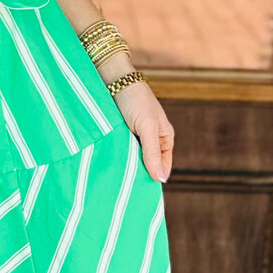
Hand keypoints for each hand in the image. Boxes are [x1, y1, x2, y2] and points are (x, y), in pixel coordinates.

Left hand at [100, 58, 173, 182]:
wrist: (113, 79)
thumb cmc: (135, 100)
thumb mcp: (147, 127)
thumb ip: (152, 152)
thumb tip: (161, 179)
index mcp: (164, 139)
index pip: (162, 167)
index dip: (153, 179)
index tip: (141, 193)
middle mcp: (150, 141)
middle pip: (146, 166)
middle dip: (138, 174)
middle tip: (126, 190)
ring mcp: (133, 139)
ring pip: (131, 160)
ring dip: (125, 166)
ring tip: (116, 181)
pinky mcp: (119, 136)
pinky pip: (119, 152)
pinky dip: (115, 158)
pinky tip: (108, 167)